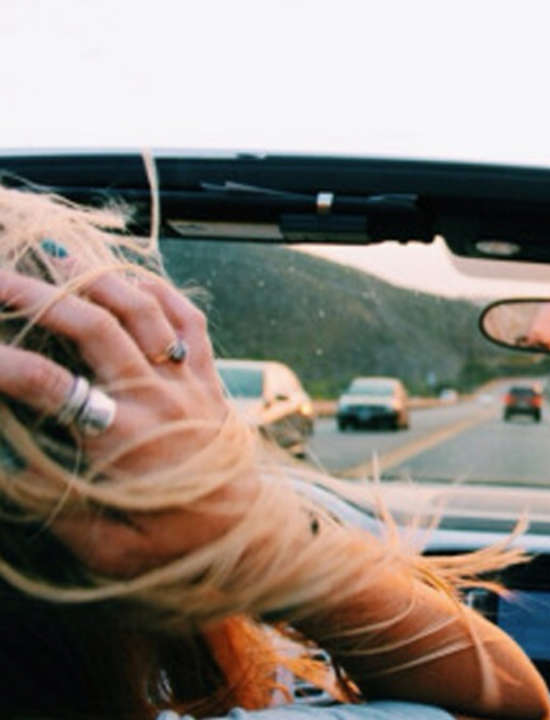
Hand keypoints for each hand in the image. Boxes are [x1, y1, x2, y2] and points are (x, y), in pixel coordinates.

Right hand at [0, 262, 254, 577]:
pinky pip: (189, 321)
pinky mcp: (209, 380)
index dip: (4, 366)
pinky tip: (130, 276)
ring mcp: (187, 384)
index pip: (50, 386)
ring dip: (97, 277)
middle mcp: (157, 401)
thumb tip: (6, 470)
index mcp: (124, 441)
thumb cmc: (175, 550)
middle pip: (96, 328)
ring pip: (144, 311)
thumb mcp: (106, 549)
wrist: (252, 539)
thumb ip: (53, 508)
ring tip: (54, 255)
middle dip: (40, 297)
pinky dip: (159, 291)